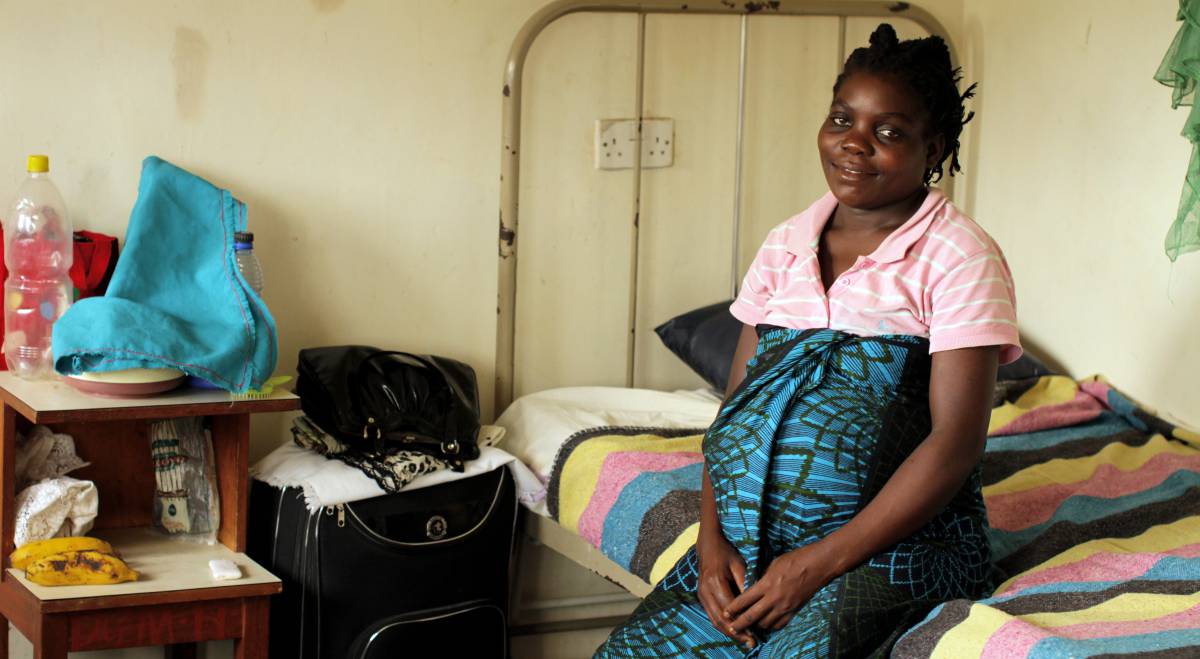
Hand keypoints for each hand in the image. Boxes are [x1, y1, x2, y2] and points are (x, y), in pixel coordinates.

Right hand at [696, 532, 756, 648]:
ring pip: (714, 620)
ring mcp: (701, 594)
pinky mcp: (701, 596)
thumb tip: (754, 604)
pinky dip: (721, 625)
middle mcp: (705, 590)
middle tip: (750, 642)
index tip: (754, 632)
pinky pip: (710, 615)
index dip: (741, 621)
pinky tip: (733, 631)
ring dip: (728, 632)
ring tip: (743, 640)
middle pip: (720, 618)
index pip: (729, 608)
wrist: (708, 545)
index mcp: (715, 581)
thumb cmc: (726, 553)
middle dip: (735, 632)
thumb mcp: (738, 564)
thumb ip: (745, 583)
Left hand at [725, 540, 839, 633]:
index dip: (733, 608)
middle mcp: (774, 598)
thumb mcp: (773, 564)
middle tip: (731, 627)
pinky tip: (766, 623)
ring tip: (748, 625)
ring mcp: (785, 606)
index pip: (744, 600)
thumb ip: (762, 578)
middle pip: (752, 616)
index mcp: (767, 584)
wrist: (819, 565)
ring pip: (765, 623)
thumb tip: (752, 586)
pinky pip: (779, 624)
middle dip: (739, 624)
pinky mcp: (795, 610)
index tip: (725, 612)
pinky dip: (771, 625)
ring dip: (756, 625)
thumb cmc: (795, 559)